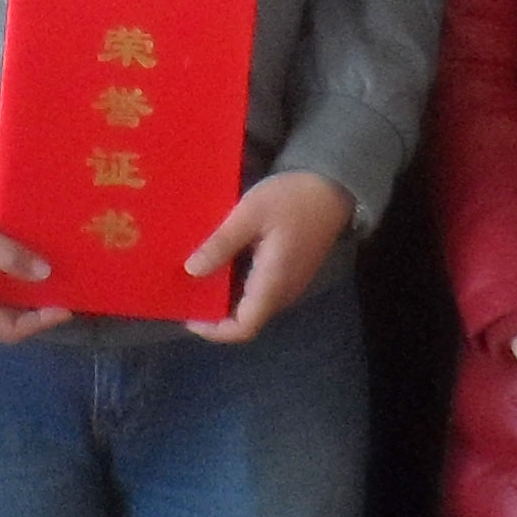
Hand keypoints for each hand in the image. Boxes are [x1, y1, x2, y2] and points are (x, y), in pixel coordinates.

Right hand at [0, 200, 72, 341]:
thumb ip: (10, 257)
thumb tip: (45, 274)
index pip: (10, 330)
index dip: (41, 322)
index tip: (67, 307)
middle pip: (4, 322)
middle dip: (33, 309)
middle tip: (61, 290)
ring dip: (19, 296)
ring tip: (46, 278)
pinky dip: (3, 287)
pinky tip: (18, 269)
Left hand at [189, 170, 356, 342]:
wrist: (332, 187)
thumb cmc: (291, 198)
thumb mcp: (250, 214)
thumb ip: (221, 244)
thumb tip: (191, 271)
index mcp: (272, 283)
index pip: (243, 328)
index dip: (213, 330)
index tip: (188, 314)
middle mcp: (282, 292)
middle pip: (245, 318)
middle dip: (213, 311)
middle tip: (184, 290)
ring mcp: (288, 284)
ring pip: (251, 304)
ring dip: (224, 296)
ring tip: (196, 274)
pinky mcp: (289, 272)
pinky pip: (259, 289)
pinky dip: (236, 283)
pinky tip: (220, 261)